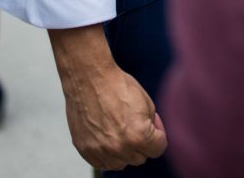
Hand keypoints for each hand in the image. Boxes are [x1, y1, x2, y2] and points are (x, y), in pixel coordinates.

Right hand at [58, 52, 167, 169]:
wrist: (90, 78)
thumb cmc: (118, 86)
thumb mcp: (147, 102)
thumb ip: (151, 125)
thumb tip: (151, 137)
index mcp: (139, 135)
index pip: (158, 150)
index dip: (158, 135)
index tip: (153, 125)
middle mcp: (119, 147)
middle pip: (140, 159)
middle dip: (142, 144)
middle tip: (135, 124)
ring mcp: (100, 150)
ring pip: (121, 164)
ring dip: (124, 152)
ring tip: (120, 131)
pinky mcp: (84, 150)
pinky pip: (101, 164)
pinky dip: (107, 155)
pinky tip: (108, 138)